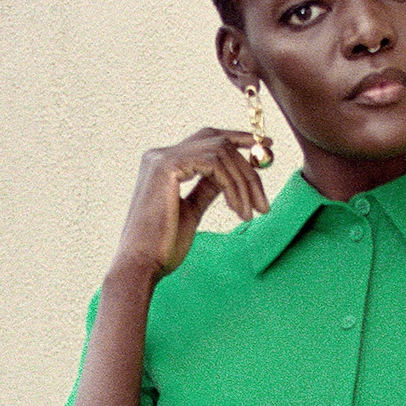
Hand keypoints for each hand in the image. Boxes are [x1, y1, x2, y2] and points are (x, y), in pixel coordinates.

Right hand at [112, 128, 269, 281]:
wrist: (141, 266)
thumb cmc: (162, 248)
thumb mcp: (191, 213)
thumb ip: (206, 190)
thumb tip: (228, 178)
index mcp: (164, 164)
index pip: (207, 139)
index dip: (238, 139)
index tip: (264, 148)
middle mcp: (161, 154)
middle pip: (218, 141)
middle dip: (248, 164)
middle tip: (264, 200)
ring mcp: (162, 158)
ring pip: (220, 152)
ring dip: (244, 182)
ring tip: (252, 213)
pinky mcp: (167, 167)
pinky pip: (214, 163)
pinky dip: (233, 185)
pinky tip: (238, 210)